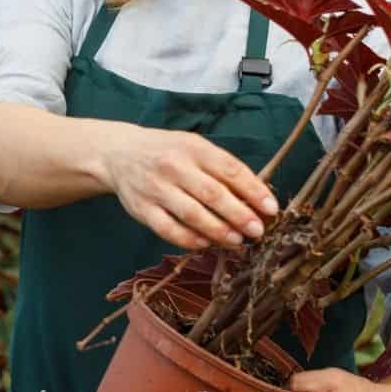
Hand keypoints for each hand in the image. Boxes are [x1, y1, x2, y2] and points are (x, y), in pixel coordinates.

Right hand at [99, 125, 278, 250]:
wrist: (119, 153)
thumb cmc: (167, 152)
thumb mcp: (194, 148)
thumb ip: (221, 169)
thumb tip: (256, 197)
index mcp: (193, 147)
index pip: (230, 170)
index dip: (253, 191)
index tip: (271, 209)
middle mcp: (174, 166)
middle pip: (213, 194)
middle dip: (240, 215)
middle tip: (257, 231)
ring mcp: (155, 188)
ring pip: (192, 215)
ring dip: (219, 231)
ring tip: (237, 241)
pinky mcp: (141, 209)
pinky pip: (168, 229)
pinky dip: (190, 240)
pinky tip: (206, 244)